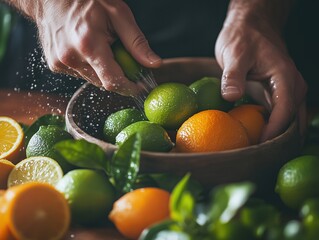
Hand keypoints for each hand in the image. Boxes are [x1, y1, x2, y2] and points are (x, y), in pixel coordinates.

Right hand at [34, 0, 160, 95]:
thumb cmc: (88, 0)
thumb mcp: (119, 15)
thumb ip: (137, 43)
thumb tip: (154, 64)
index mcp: (89, 45)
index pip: (113, 82)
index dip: (130, 88)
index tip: (140, 86)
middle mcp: (71, 58)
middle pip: (104, 83)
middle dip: (118, 75)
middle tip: (121, 57)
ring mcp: (60, 63)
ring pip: (93, 80)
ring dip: (102, 70)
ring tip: (101, 47)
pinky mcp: (55, 65)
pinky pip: (80, 74)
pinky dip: (89, 67)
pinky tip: (87, 49)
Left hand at [215, 3, 306, 140]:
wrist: (249, 26)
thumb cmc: (243, 37)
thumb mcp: (235, 53)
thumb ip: (233, 75)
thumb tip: (230, 96)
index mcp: (285, 77)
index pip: (285, 110)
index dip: (273, 131)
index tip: (258, 146)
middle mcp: (292, 86)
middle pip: (292, 121)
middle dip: (278, 140)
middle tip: (257, 157)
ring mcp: (286, 91)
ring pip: (289, 121)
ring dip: (277, 137)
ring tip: (258, 153)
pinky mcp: (277, 94)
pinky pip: (280, 116)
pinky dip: (273, 128)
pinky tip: (258, 138)